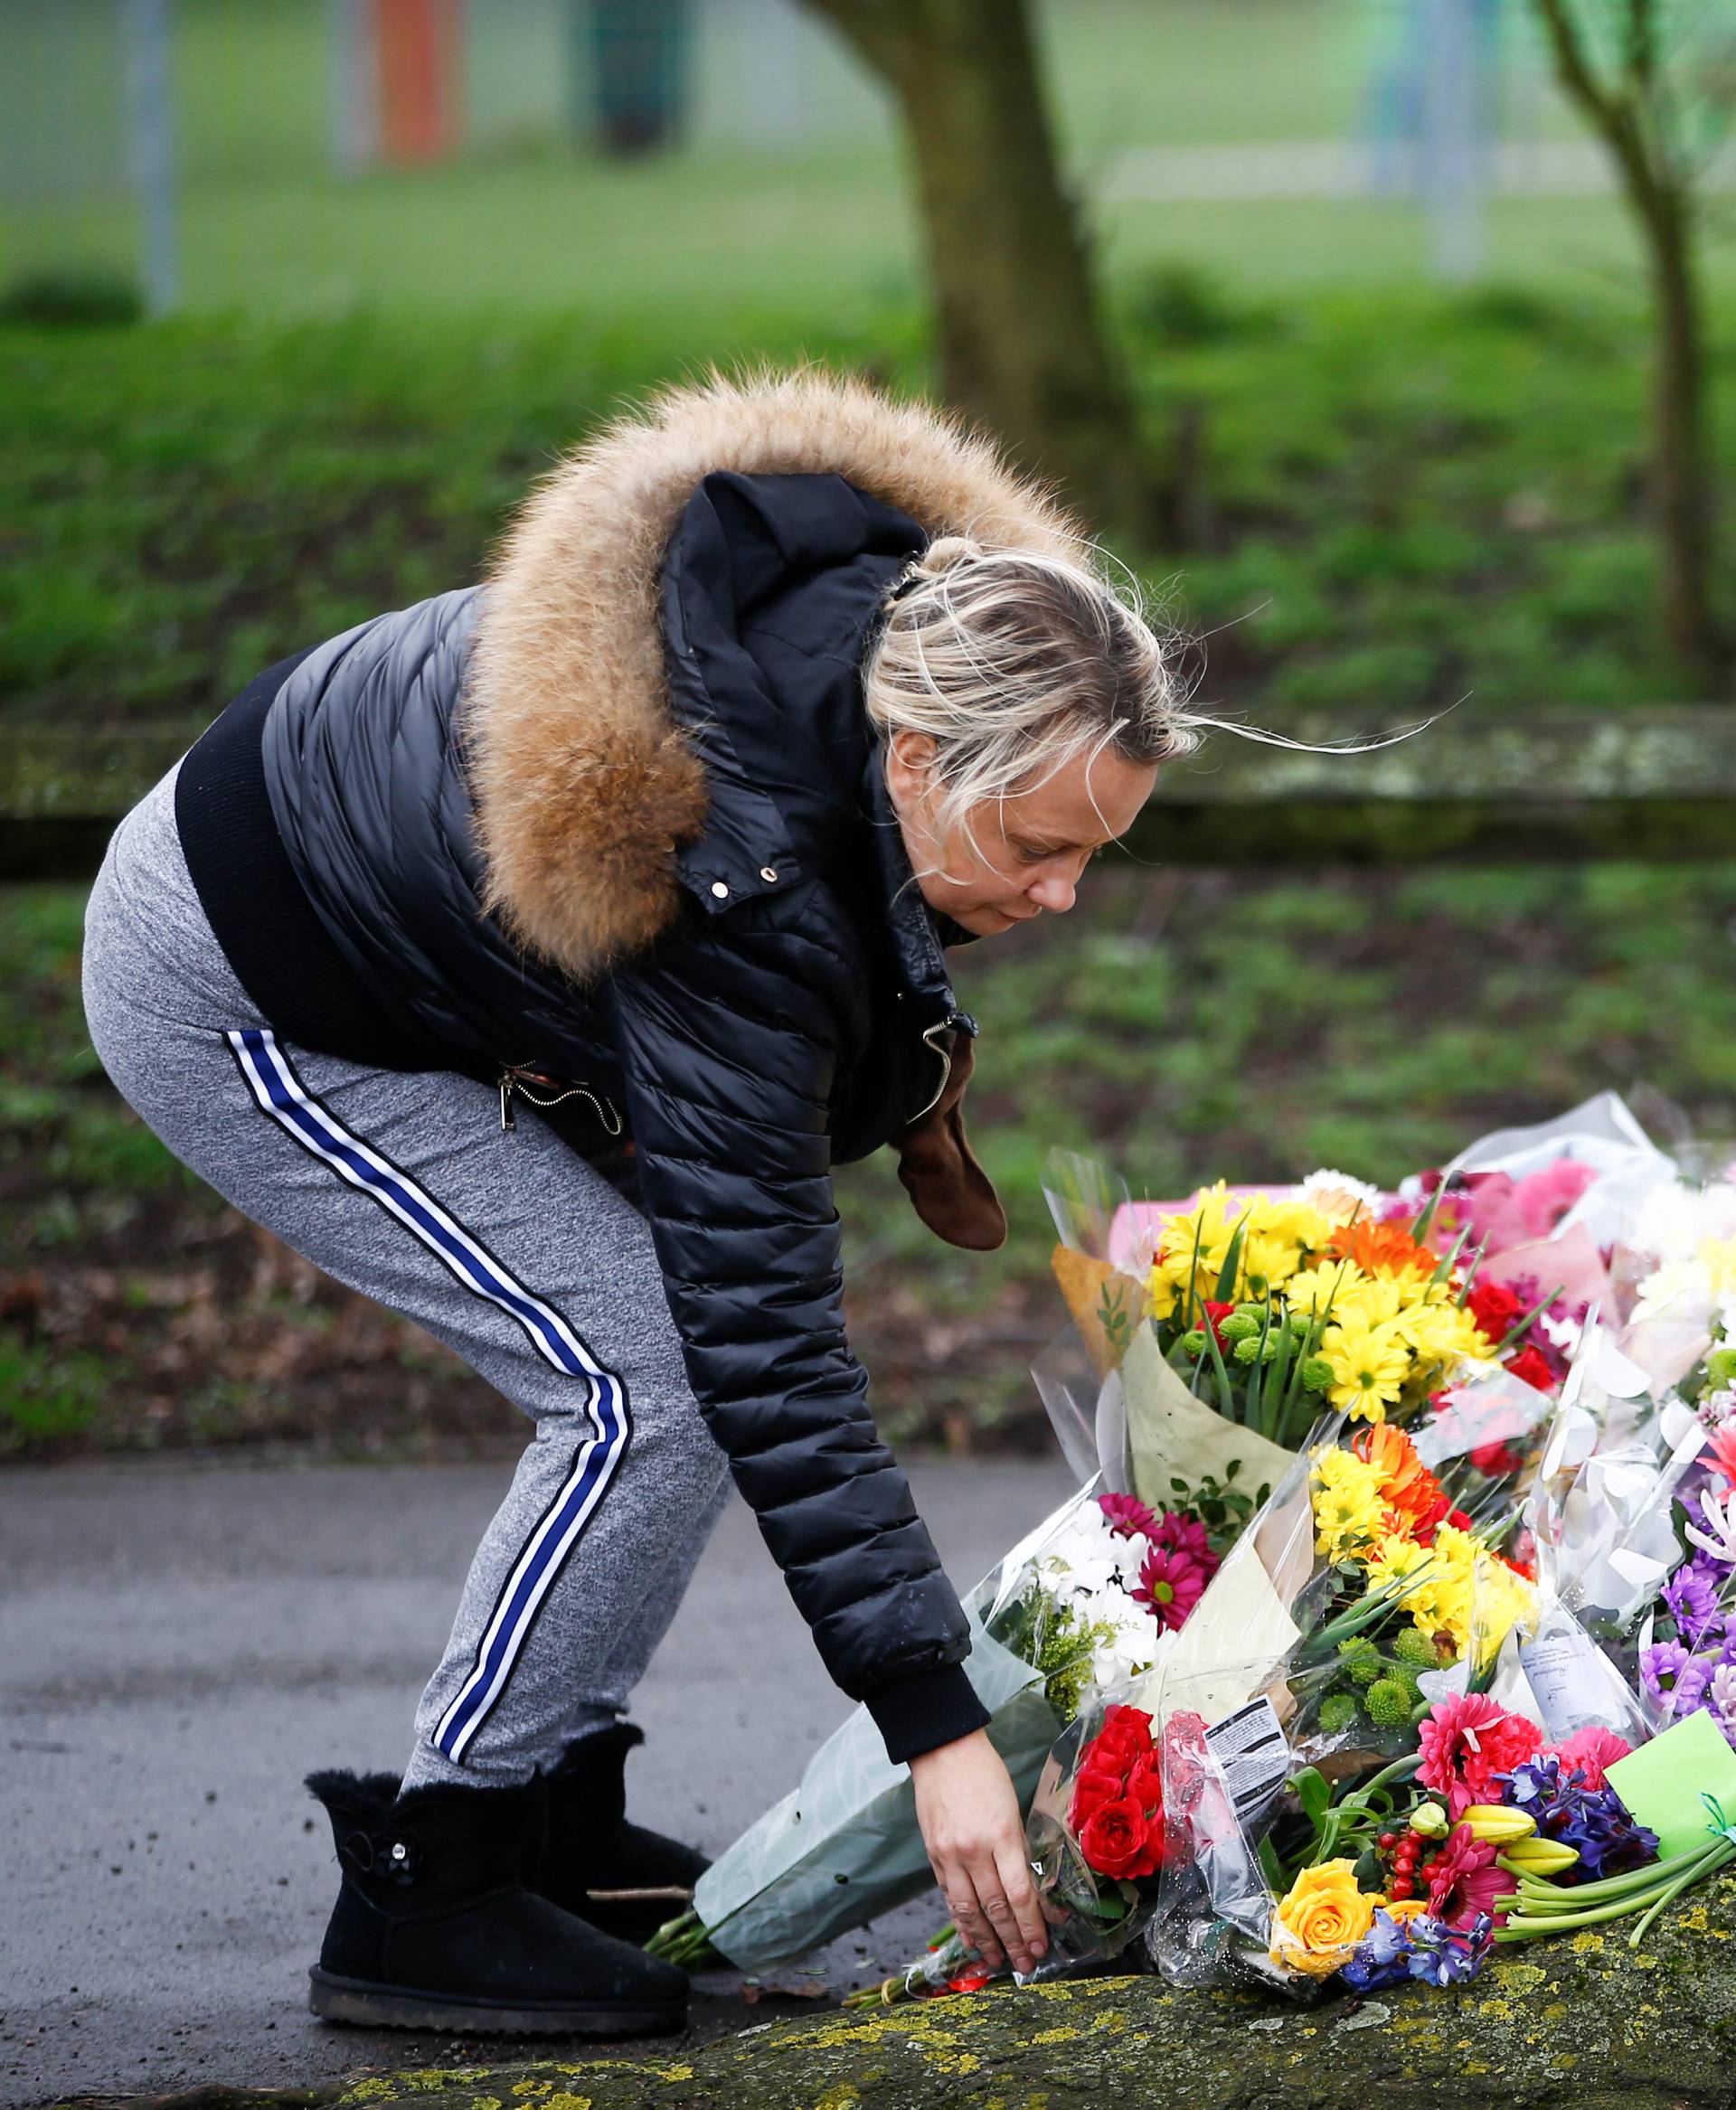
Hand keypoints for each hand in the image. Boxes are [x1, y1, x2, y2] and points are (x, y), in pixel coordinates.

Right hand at [909, 1728, 1047, 1975]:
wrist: (942, 1750)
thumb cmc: (985, 1773)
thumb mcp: (1013, 1808)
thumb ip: (1020, 1850)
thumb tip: (1036, 1891)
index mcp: (1001, 1834)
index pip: (1020, 1893)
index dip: (1032, 1925)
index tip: (1043, 1945)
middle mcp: (974, 1850)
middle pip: (996, 1908)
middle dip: (1013, 1940)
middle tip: (1026, 1963)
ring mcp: (950, 1855)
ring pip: (970, 1910)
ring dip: (987, 1940)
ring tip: (1000, 1961)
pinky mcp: (933, 1855)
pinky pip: (949, 1897)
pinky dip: (962, 1921)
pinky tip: (972, 1939)